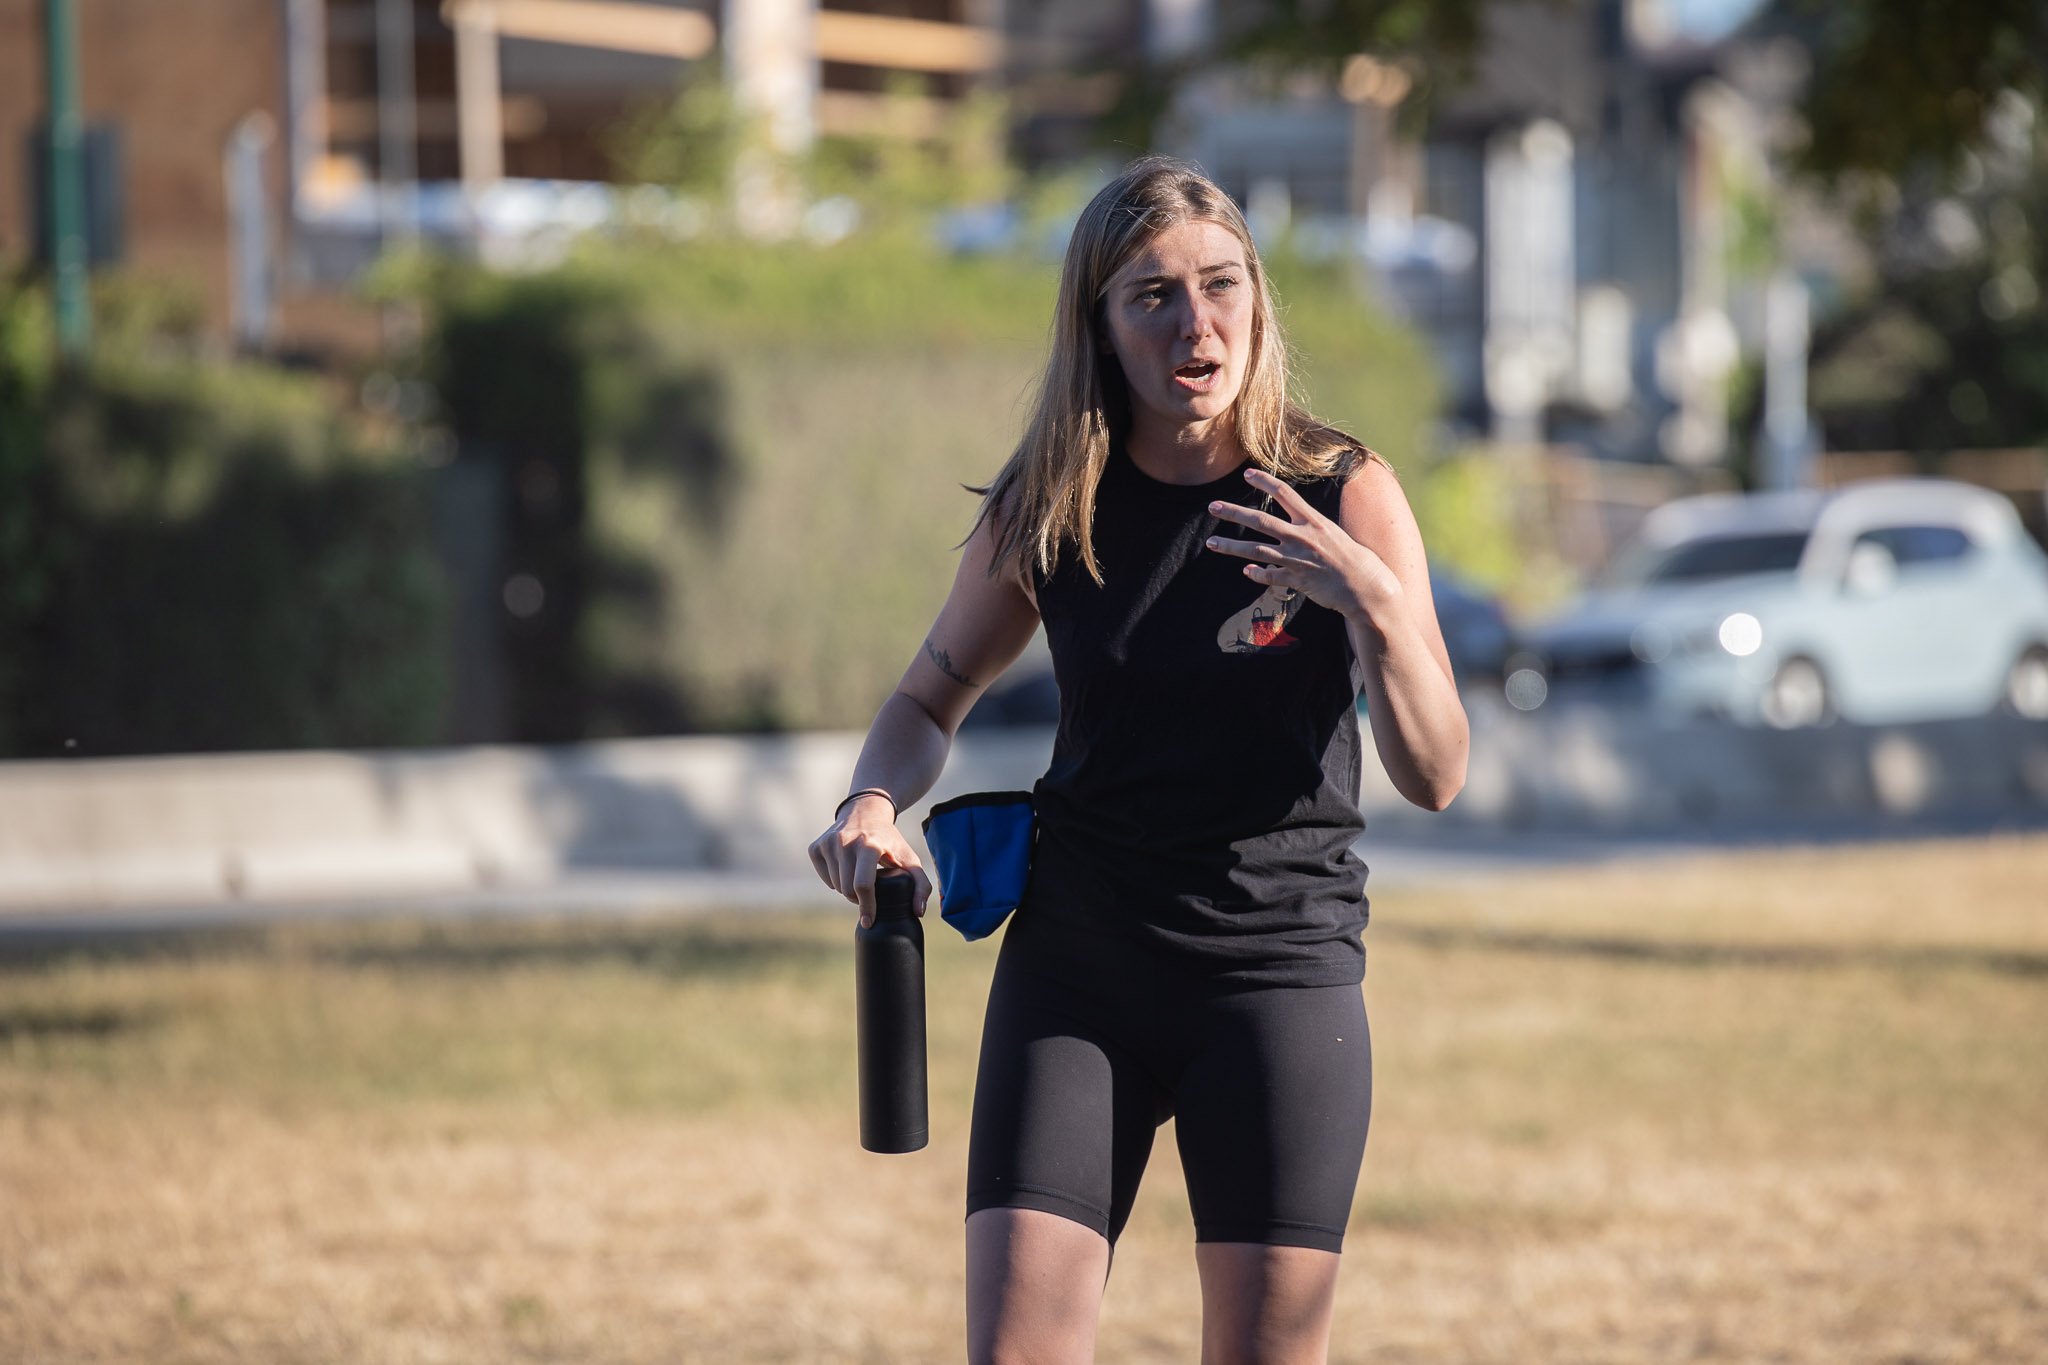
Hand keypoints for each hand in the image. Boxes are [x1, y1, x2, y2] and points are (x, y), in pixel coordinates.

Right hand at [808, 794, 932, 927]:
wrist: (865, 813)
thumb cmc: (890, 840)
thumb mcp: (909, 858)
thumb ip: (921, 885)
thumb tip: (918, 912)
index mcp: (869, 845)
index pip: (863, 885)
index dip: (867, 907)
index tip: (869, 921)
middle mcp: (845, 842)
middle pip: (848, 890)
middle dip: (859, 897)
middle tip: (870, 889)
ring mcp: (828, 844)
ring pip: (836, 885)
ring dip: (848, 888)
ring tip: (859, 875)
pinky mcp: (816, 847)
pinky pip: (825, 877)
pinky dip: (835, 880)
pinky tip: (845, 868)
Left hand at [1205, 466, 1400, 620]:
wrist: (1368, 588)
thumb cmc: (1358, 561)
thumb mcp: (1336, 535)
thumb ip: (1314, 530)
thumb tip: (1302, 527)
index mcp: (1314, 522)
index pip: (1286, 494)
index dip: (1266, 482)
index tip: (1247, 473)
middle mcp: (1302, 537)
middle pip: (1261, 521)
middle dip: (1234, 513)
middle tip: (1213, 507)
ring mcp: (1297, 559)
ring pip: (1256, 550)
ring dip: (1232, 546)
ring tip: (1211, 543)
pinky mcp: (1297, 581)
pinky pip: (1270, 576)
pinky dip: (1257, 574)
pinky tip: (1245, 572)